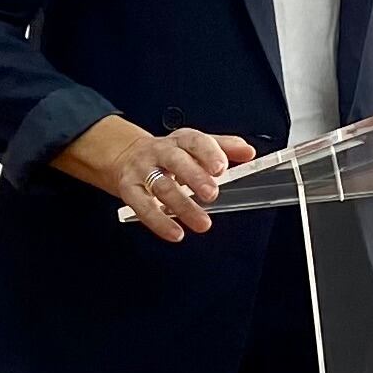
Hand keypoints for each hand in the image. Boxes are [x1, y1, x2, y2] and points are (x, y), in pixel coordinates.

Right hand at [58, 115, 252, 241]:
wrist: (124, 156)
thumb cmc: (167, 154)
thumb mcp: (194, 145)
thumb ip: (223, 147)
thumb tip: (248, 152)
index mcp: (179, 140)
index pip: (194, 141)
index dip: (208, 153)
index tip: (221, 167)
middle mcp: (160, 152)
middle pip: (176, 161)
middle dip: (194, 177)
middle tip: (212, 194)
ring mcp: (143, 171)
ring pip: (162, 187)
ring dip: (182, 206)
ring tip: (202, 223)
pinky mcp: (129, 190)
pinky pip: (142, 207)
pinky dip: (158, 221)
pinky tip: (174, 232)